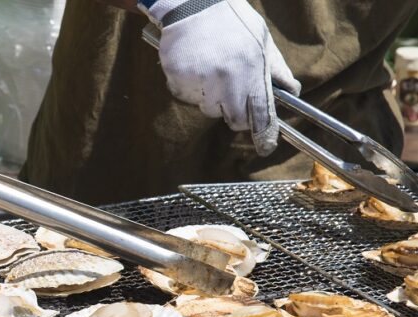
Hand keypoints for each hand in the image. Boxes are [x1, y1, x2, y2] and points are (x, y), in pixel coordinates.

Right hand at [145, 0, 300, 155]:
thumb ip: (276, 69)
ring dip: (209, 96)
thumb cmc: (231, 20)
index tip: (265, 147)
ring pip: (207, 108)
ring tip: (209, 67)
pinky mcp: (179, 80)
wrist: (193, 2)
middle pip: (232, 118)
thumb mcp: (261, 39)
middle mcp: (227, 81)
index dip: (264, 133)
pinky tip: (193, 64)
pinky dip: (189, 85)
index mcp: (252, 71)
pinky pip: (186, 96)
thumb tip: (293, 91)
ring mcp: (201, 82)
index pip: (260, 114)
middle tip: (229, 90)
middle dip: (232, 110)